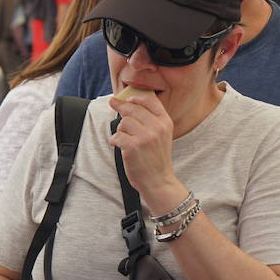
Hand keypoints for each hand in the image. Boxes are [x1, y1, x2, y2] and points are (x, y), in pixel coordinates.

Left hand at [108, 90, 179, 206]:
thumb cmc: (156, 159)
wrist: (158, 181)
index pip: (150, 101)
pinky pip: (117, 135)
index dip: (136, 97)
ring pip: (124, 122)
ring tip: (123, 139)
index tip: (127, 98)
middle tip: (113, 103)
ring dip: (120, 130)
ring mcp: (145, 137)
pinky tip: (118, 145)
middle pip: (133, 108)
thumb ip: (152, 121)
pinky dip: (114, 140)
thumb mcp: (162, 136)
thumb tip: (130, 104)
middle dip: (121, 107)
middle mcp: (157, 127)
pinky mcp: (133, 146)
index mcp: (165, 122)